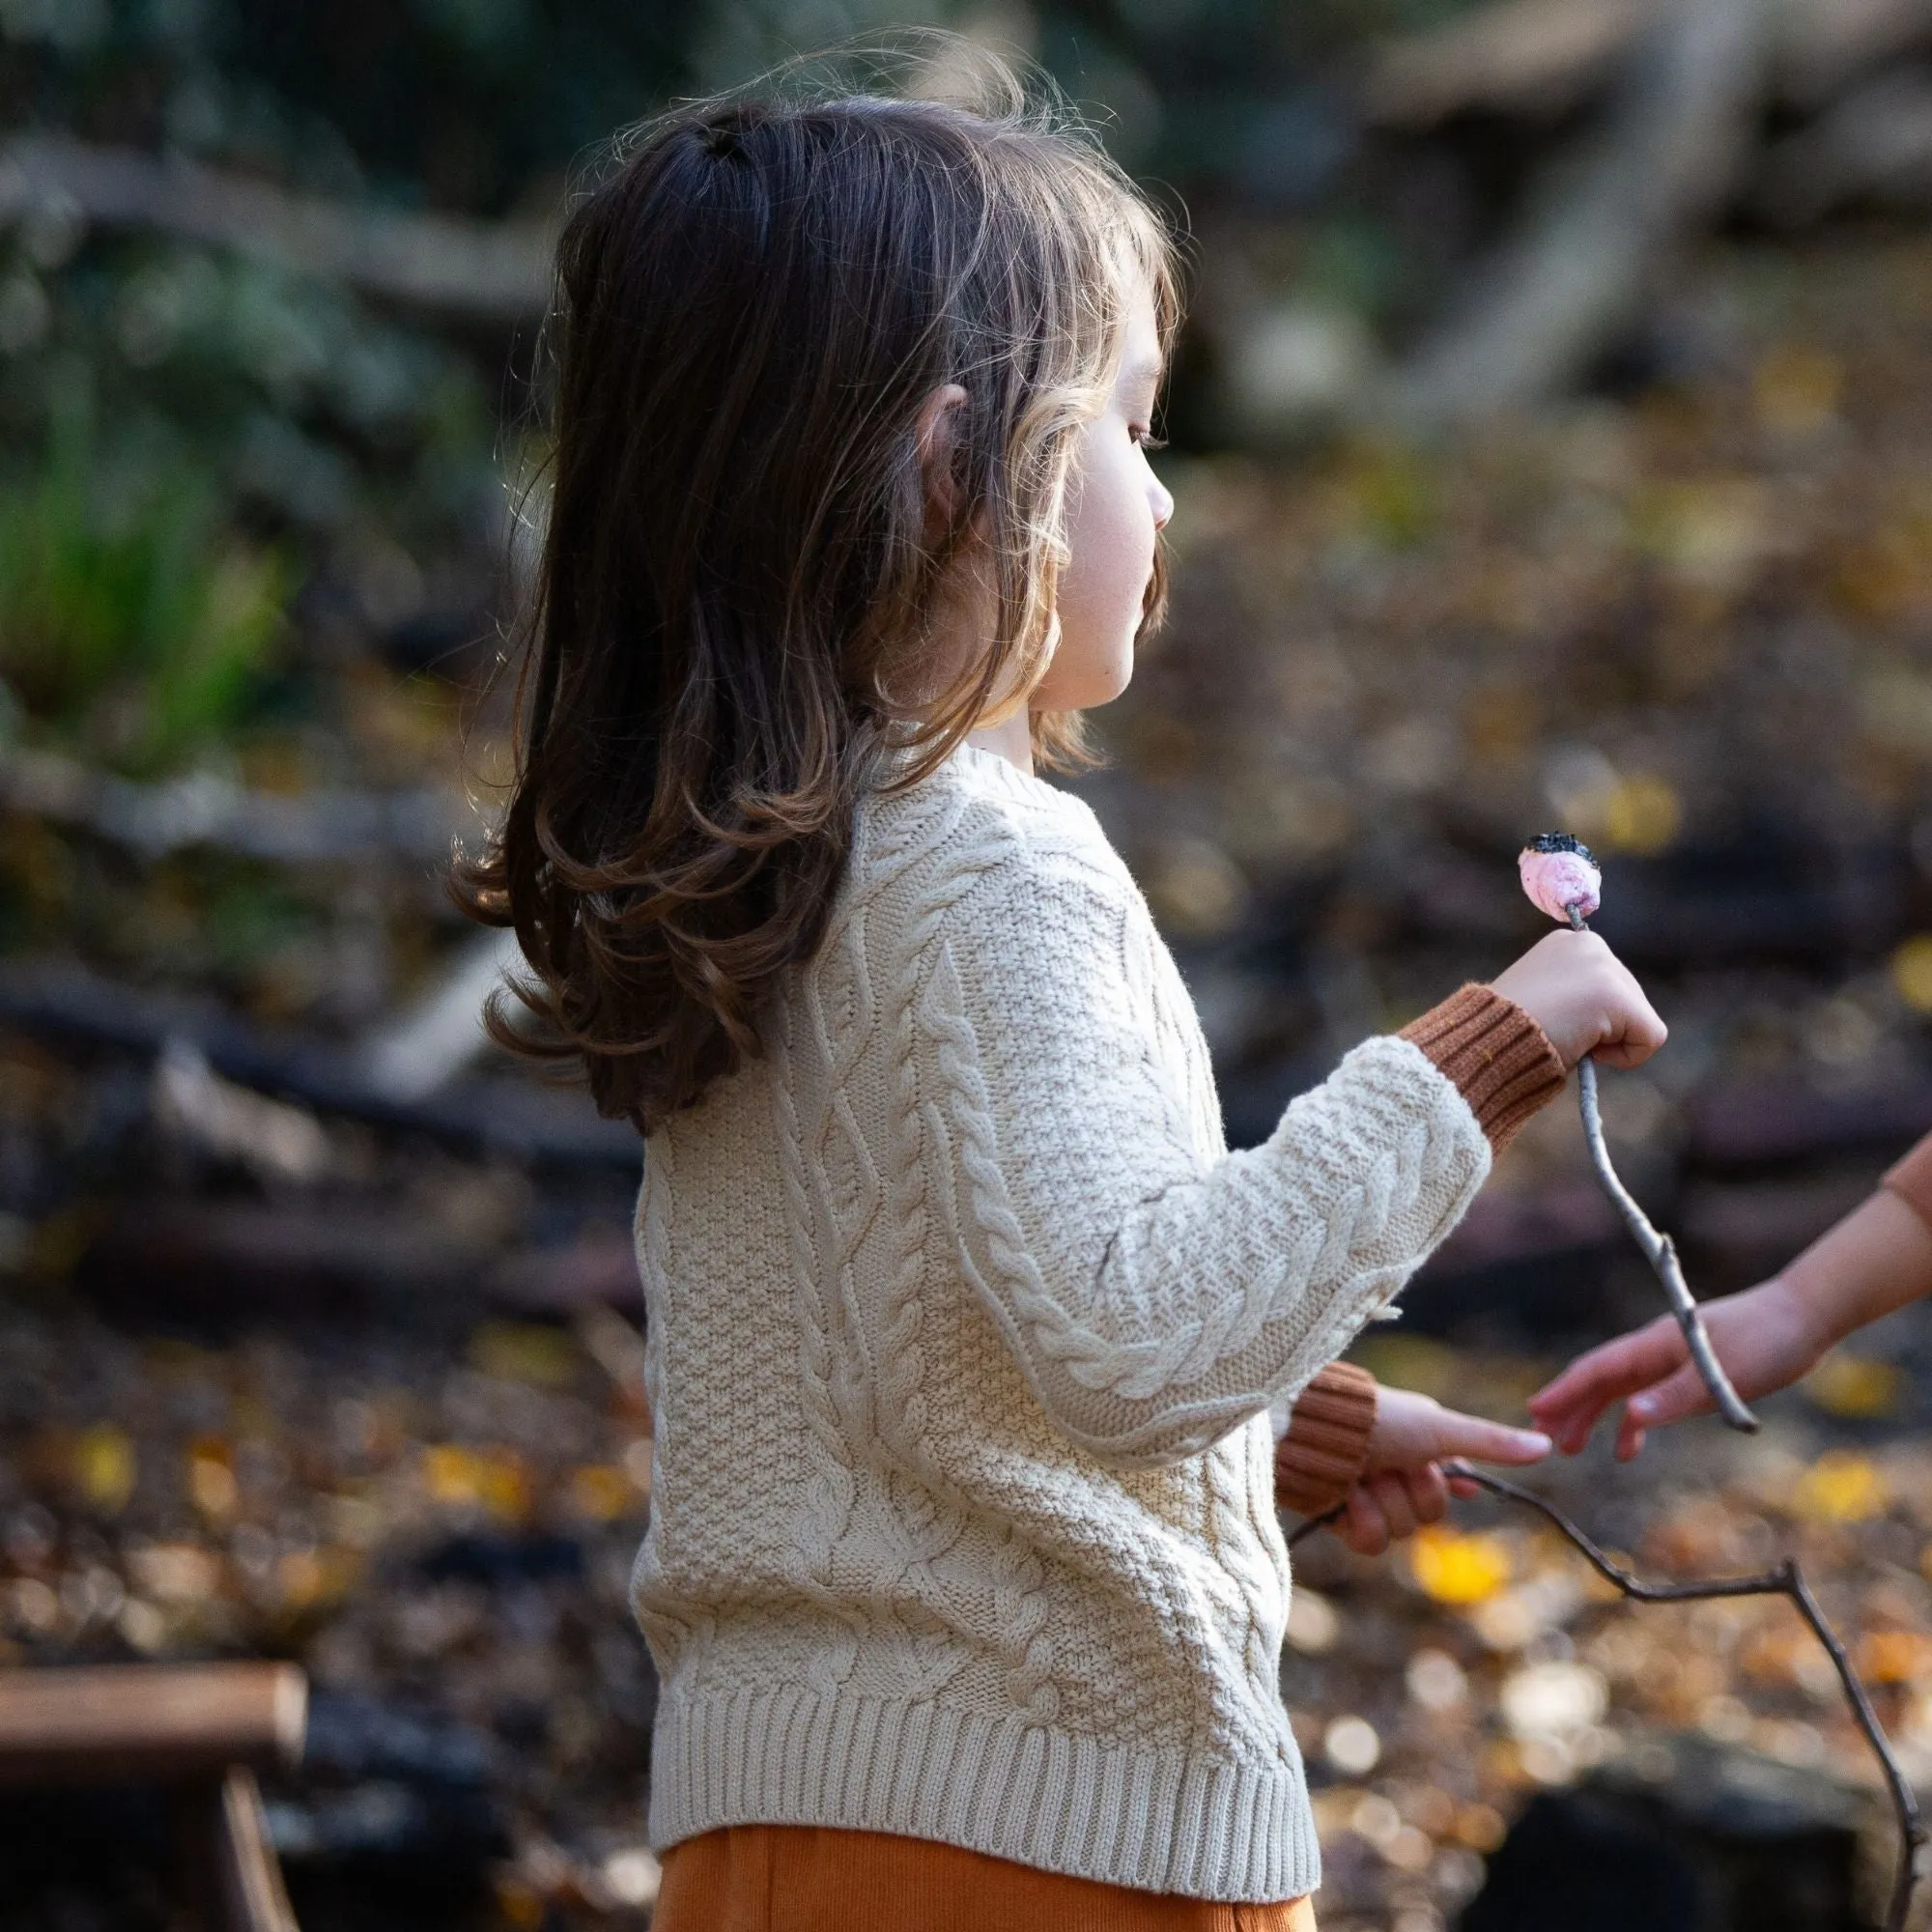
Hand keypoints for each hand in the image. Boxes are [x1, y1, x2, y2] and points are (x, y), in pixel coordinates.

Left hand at [1328, 1388, 1550, 1556]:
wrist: (1311, 1432)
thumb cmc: (1377, 1420)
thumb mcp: (1438, 1429)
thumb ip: (1489, 1441)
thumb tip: (1547, 1444)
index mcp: (1417, 1449)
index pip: (1451, 1489)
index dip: (1448, 1488)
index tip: (1442, 1476)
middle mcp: (1394, 1474)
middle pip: (1429, 1515)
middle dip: (1410, 1491)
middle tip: (1389, 1464)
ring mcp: (1367, 1498)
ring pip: (1399, 1532)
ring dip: (1381, 1503)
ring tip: (1359, 1476)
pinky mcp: (1339, 1519)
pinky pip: (1370, 1544)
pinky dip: (1359, 1519)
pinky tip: (1344, 1496)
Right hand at [1489, 928, 1666, 1071]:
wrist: (1489, 1042)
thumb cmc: (1506, 1029)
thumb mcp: (1541, 996)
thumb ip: (1573, 993)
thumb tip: (1601, 1019)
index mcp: (1569, 942)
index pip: (1608, 984)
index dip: (1589, 1014)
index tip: (1553, 1020)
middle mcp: (1591, 944)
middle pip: (1630, 999)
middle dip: (1603, 1026)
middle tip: (1560, 1032)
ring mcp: (1605, 967)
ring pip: (1640, 1019)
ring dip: (1609, 1041)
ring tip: (1568, 1037)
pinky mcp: (1617, 996)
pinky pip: (1651, 1037)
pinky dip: (1627, 1057)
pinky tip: (1588, 1049)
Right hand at [1528, 1276, 1828, 1459]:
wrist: (1801, 1318)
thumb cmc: (1764, 1339)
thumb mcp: (1719, 1375)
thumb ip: (1673, 1397)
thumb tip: (1630, 1419)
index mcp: (1654, 1345)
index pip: (1597, 1368)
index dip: (1564, 1390)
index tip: (1534, 1411)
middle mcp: (1654, 1352)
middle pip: (1599, 1380)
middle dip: (1568, 1407)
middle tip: (1539, 1438)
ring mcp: (1669, 1362)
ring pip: (1619, 1391)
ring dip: (1592, 1417)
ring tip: (1569, 1448)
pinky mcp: (1688, 1374)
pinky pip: (1648, 1400)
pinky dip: (1633, 1424)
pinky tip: (1627, 1450)